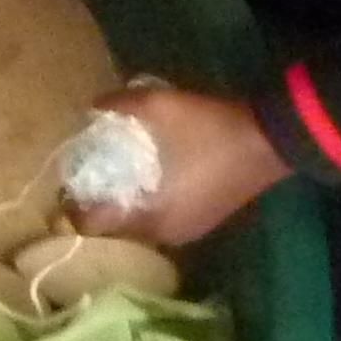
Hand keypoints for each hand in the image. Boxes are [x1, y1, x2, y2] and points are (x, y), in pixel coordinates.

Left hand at [70, 85, 289, 248]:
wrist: (272, 138)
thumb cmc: (210, 128)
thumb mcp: (160, 105)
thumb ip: (119, 105)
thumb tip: (92, 107)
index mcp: (149, 217)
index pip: (93, 228)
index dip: (73, 207)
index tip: (69, 182)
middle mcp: (165, 235)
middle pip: (115, 230)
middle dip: (98, 206)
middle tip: (89, 175)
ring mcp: (188, 232)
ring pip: (140, 228)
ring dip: (124, 208)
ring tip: (116, 177)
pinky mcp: (205, 222)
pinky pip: (162, 222)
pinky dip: (149, 207)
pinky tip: (150, 181)